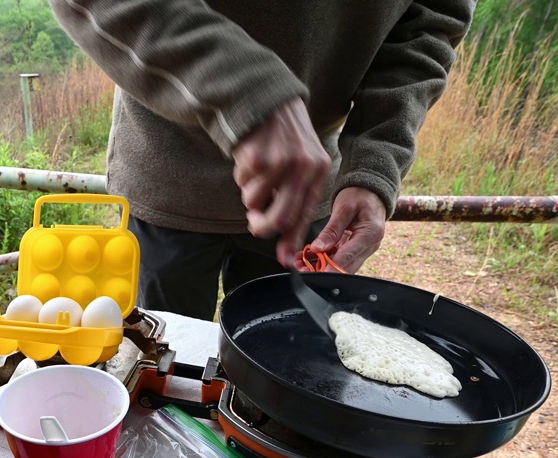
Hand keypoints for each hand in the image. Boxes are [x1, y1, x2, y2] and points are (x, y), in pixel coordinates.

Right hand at [232, 99, 330, 267]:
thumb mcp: (300, 164)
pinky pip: (242, 183)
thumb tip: (286, 253)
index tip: (285, 261)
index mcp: (317, 171)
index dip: (292, 241)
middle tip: (254, 220)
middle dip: (262, 225)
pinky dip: (240, 175)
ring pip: (255, 201)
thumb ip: (293, 203)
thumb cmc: (282, 138)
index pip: (305, 216)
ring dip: (249, 193)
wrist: (266, 97)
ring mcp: (280, 162)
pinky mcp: (257, 156)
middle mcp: (302, 167)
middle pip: (281, 219)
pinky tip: (248, 155)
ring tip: (255, 171)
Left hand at [308, 187, 386, 272]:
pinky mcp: (355, 249)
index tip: (316, 273)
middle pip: (346, 267)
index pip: (349, 255)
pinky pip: (339, 258)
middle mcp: (370, 245)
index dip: (331, 267)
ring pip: (342, 265)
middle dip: (324, 270)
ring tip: (300, 264)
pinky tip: (308, 257)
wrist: (371, 191)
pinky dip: (324, 259)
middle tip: (303, 269)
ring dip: (322, 267)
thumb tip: (319, 249)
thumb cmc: (360, 194)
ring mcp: (363, 249)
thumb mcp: (344, 208)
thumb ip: (332, 230)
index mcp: (371, 233)